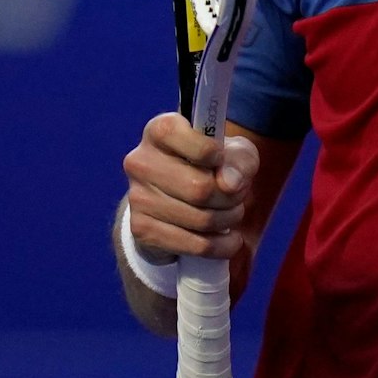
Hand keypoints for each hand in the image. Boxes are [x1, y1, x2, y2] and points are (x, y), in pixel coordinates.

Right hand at [122, 112, 258, 261]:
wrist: (183, 198)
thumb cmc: (213, 166)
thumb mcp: (235, 154)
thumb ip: (239, 161)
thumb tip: (229, 183)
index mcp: (158, 131)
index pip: (174, 134)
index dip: (207, 150)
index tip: (221, 159)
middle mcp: (140, 161)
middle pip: (199, 187)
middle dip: (230, 197)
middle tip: (238, 196)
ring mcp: (137, 197)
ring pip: (199, 218)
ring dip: (228, 220)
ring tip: (233, 214)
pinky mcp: (141, 229)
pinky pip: (192, 244)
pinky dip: (220, 246)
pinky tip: (229, 240)